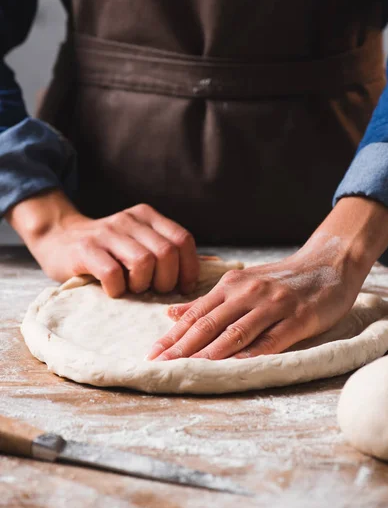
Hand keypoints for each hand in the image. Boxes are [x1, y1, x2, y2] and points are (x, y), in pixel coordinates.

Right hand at [7, 190, 198, 297]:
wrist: (58, 238)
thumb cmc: (107, 249)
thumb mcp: (139, 241)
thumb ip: (169, 251)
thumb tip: (210, 265)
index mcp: (148, 217)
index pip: (182, 239)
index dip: (189, 267)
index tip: (182, 287)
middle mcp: (130, 220)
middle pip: (166, 252)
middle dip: (166, 280)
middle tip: (154, 290)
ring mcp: (107, 233)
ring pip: (143, 262)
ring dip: (143, 284)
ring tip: (133, 288)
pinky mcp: (87, 250)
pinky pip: (113, 273)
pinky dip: (118, 289)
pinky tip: (114, 291)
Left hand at [147, 197, 387, 360]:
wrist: (327, 264)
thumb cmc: (280, 279)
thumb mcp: (242, 283)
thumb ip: (208, 301)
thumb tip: (169, 314)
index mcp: (231, 285)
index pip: (195, 314)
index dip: (172, 335)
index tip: (151, 354)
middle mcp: (248, 292)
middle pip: (209, 324)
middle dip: (182, 347)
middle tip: (160, 365)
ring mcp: (273, 304)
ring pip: (236, 332)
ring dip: (211, 353)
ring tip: (189, 369)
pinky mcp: (298, 318)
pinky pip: (272, 339)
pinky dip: (254, 353)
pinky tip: (238, 366)